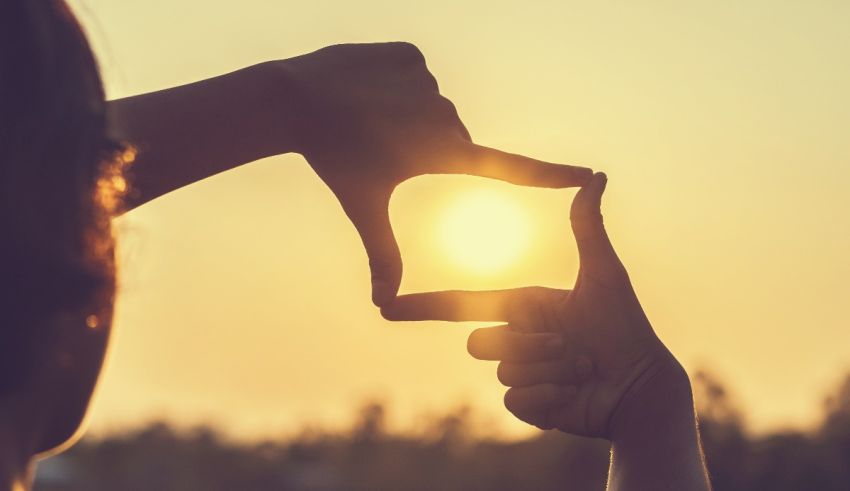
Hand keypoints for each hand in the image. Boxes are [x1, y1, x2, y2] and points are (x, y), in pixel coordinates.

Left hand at [276, 43, 591, 305]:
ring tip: (369, 118)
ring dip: (406, 114)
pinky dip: (394, 86)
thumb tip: (383, 305)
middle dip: (422, 145)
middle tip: (381, 147)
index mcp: (442, 152)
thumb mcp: (363, 207)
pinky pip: (412, 76)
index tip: (588, 174)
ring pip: (428, 105)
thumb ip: (382, 254)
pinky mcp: (410, 55)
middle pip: (448, 137)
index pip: (509, 168)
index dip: (550, 175)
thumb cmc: (334, 159)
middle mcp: (445, 114)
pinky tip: (367, 91)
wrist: (295, 100)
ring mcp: (428, 80)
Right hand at [381, 173, 684, 438]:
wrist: (641, 387)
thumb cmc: (626, 327)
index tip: (387, 307)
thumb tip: (595, 175)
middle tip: (567, 346)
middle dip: (525, 344)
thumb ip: (587, 227)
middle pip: (480, 342)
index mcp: (524, 306)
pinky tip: (574, 393)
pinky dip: (548, 396)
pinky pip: (514, 400)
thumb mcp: (603, 274)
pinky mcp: (528, 406)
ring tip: (581, 367)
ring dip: (546, 369)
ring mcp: (521, 374)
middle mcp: (517, 338)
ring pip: (502, 371)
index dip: (424, 307)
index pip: (464, 304)